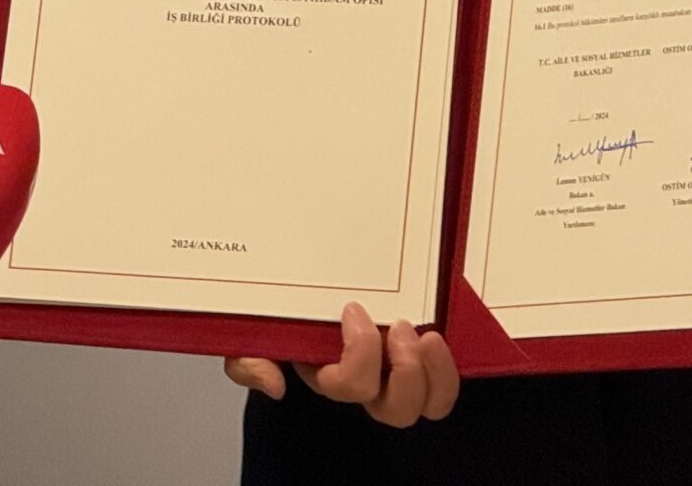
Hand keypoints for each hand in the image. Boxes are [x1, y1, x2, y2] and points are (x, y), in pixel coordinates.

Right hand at [223, 303, 458, 428]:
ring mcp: (397, 373)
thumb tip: (274, 383)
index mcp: (328, 372)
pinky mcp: (421, 360)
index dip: (359, 358)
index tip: (354, 310)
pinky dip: (445, 372)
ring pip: (425, 405)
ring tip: (423, 336)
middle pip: (395, 409)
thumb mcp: (252, 331)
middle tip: (397, 327)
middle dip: (404, 372)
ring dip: (430, 374)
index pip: (347, 386)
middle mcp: (367, 381)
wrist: (308, 282)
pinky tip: (436, 341)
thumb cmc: (285, 309)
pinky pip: (442, 388)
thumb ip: (246, 359)